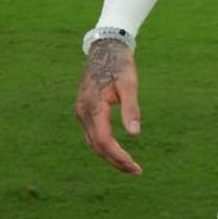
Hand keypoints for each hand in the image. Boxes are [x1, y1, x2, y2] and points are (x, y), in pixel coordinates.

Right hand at [75, 40, 142, 174]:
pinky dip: (103, 145)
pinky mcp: (84, 109)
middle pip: (97, 146)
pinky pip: (92, 134)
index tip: (135, 167)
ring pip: (93, 142)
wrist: (105, 48)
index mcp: (93, 107)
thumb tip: (134, 135)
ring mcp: (81, 111)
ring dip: (109, 155)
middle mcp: (83, 112)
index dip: (119, 157)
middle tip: (136, 171)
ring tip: (128, 165)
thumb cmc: (119, 64)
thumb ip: (131, 109)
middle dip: (116, 161)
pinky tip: (116, 149)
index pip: (105, 141)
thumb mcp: (129, 84)